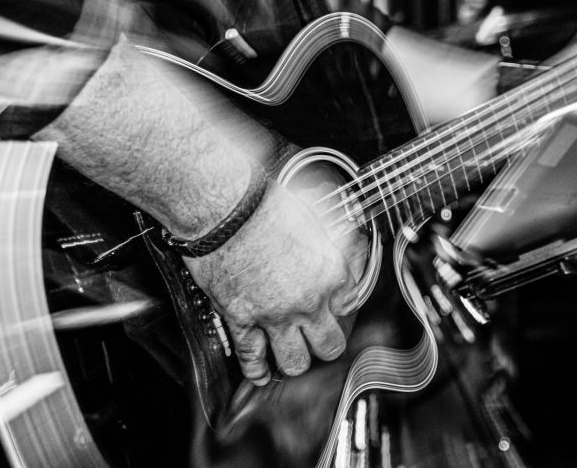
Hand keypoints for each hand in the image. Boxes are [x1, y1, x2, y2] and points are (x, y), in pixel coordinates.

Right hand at [184, 165, 367, 385]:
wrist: (227, 208)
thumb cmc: (268, 203)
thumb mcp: (318, 213)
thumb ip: (337, 239)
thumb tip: (350, 247)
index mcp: (331, 274)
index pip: (349, 306)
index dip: (338, 304)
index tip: (331, 303)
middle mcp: (308, 301)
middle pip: (329, 344)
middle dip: (324, 343)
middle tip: (317, 336)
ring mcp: (275, 315)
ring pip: (296, 361)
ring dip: (295, 360)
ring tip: (292, 355)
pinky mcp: (242, 320)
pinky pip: (252, 357)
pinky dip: (257, 369)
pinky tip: (260, 373)